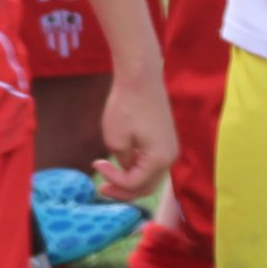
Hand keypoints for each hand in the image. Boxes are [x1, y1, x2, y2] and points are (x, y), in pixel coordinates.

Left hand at [93, 72, 175, 199]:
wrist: (140, 77)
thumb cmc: (126, 106)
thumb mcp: (116, 139)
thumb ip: (122, 162)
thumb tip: (127, 168)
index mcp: (160, 160)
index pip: (135, 184)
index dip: (113, 180)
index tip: (96, 164)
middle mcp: (170, 158)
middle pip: (147, 187)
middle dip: (123, 190)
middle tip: (101, 189)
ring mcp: (170, 149)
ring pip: (150, 176)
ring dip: (130, 181)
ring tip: (108, 178)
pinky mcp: (165, 140)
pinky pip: (152, 163)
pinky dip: (137, 168)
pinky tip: (122, 163)